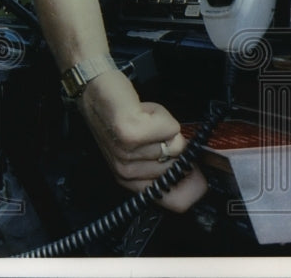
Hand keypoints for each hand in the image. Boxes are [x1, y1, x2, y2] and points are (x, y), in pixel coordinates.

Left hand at [78, 69, 207, 212]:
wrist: (93, 88)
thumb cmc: (117, 115)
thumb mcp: (140, 148)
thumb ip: (164, 165)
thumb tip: (198, 174)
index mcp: (131, 180)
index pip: (178, 202)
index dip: (196, 185)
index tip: (192, 166)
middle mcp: (127, 172)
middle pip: (182, 167)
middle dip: (173, 143)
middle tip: (150, 130)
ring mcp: (127, 154)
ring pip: (177, 145)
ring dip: (165, 126)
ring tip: (144, 119)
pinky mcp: (131, 134)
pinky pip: (171, 128)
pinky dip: (162, 114)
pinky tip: (142, 111)